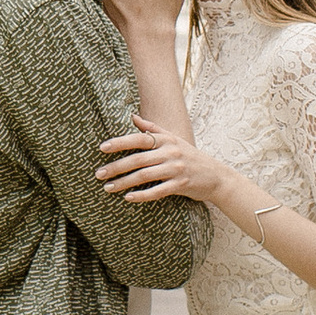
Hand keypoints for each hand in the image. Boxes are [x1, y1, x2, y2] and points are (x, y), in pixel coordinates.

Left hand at [95, 115, 224, 207]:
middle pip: (138, 159)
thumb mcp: (174, 139)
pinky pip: (158, 191)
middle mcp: (171, 152)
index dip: (120, 142)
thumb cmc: (191, 156)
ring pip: (145, 176)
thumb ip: (153, 129)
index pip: (139, 138)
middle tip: (99, 173)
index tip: (102, 147)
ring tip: (108, 188)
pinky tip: (128, 198)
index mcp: (167, 140)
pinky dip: (142, 195)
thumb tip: (132, 116)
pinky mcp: (181, 185)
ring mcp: (176, 169)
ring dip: (124, 182)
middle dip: (116, 166)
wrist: (217, 176)